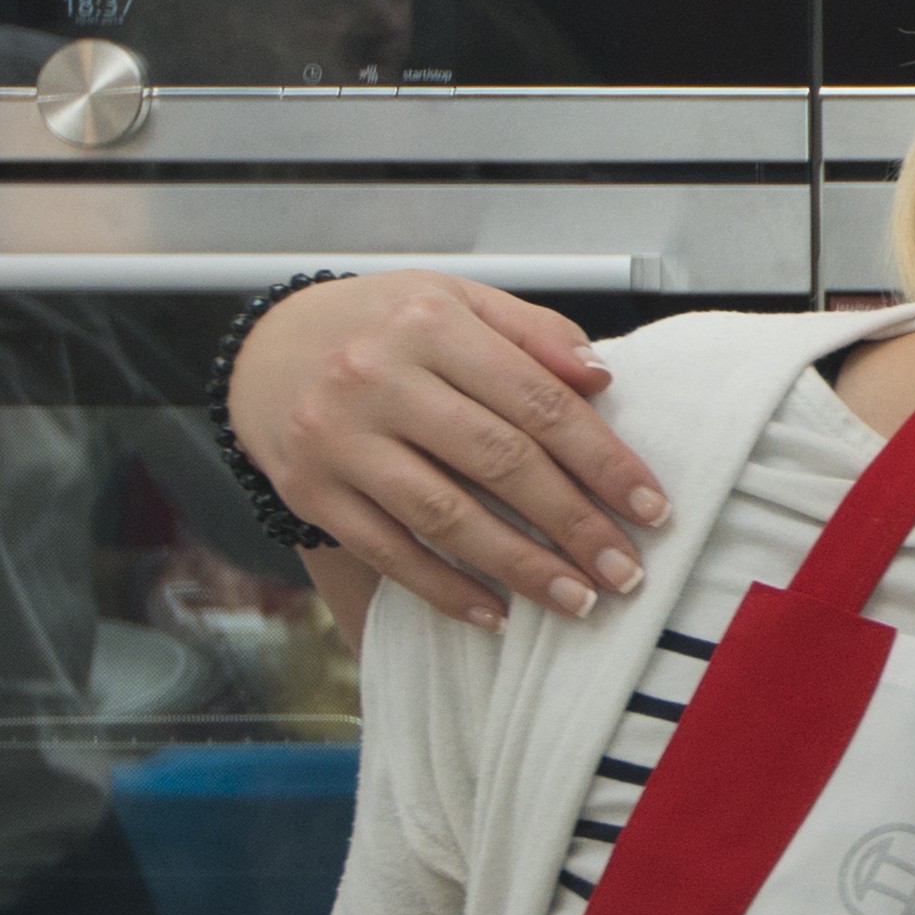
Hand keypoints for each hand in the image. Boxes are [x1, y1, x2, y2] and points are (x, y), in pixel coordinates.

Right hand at [236, 273, 669, 634]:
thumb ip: (533, 332)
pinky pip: (388, 551)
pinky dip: (445, 589)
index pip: (538, 400)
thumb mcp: (455, 301)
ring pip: (445, 515)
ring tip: (576, 599)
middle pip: (499, 461)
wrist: (264, 351)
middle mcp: (378, 377)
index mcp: (430, 322)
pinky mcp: (310, 490)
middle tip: (625, 571)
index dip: (602, 460)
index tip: (651, 507)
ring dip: (520, 567)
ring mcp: (339, 438)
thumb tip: (602, 379)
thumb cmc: (379, 328)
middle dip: (574, 524)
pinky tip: (494, 613)